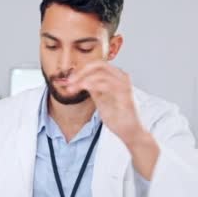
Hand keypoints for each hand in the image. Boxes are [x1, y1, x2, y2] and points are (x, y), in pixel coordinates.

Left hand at [67, 61, 159, 178]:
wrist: (129, 132)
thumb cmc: (117, 116)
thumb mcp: (101, 99)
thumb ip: (93, 88)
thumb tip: (79, 80)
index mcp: (117, 77)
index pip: (97, 65)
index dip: (81, 69)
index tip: (70, 79)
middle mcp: (122, 77)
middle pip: (99, 64)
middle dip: (81, 72)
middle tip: (69, 82)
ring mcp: (124, 84)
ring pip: (100, 72)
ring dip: (82, 79)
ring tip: (72, 88)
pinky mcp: (124, 94)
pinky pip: (105, 84)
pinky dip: (91, 84)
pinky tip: (82, 89)